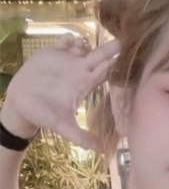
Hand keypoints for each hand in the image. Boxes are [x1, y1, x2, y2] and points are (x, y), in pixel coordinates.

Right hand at [2, 33, 118, 150]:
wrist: (21, 106)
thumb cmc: (44, 115)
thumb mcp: (63, 127)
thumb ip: (82, 137)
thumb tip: (102, 150)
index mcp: (85, 84)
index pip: (105, 73)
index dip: (115, 65)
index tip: (127, 58)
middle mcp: (79, 71)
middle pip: (100, 56)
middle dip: (111, 48)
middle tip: (122, 40)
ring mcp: (66, 60)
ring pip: (84, 46)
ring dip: (88, 42)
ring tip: (85, 44)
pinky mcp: (52, 53)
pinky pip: (65, 41)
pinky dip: (70, 38)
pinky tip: (69, 41)